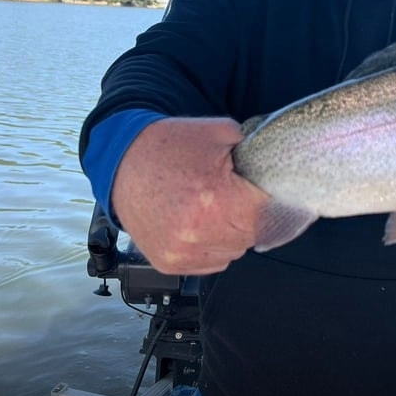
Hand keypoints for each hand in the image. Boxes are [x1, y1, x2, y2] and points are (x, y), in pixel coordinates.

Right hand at [111, 117, 267, 273]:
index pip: (266, 215)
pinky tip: (199, 224)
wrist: (121, 162)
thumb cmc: (166, 147)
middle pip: (250, 236)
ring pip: (232, 253)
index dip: (266, 200)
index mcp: (216, 199)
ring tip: (213, 209)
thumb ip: (252, 145)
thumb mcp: (218, 131)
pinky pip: (209, 264)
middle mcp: (198, 233)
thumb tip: (274, 158)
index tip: (258, 192)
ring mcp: (181, 252)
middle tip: (234, 197)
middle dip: (248, 216)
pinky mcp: (169, 263)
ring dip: (231, 234)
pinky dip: (211, 247)